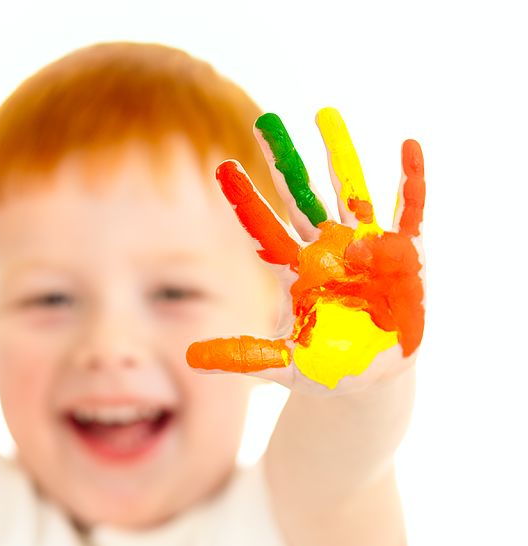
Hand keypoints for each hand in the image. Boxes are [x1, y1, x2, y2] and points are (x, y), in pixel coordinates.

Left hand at [187, 108, 424, 391]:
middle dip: (284, 159)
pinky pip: (408, 211)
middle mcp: (327, 249)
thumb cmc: (328, 366)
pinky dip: (410, 181)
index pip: (264, 228)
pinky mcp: (404, 254)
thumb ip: (245, 356)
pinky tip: (408, 146)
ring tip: (324, 113)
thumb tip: (192, 357)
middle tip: (265, 121)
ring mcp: (365, 246)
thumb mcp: (285, 363)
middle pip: (301, 196)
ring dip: (339, 154)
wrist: (376, 375)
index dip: (245, 199)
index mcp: (297, 271)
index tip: (221, 166)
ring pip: (349, 191)